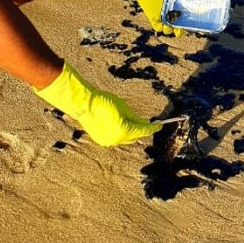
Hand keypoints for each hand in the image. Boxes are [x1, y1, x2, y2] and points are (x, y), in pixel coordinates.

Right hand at [36, 62, 160, 146]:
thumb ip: (135, 118)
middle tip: (147, 123)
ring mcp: (108, 141)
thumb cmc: (104, 101)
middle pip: (134, 136)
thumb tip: (143, 124)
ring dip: (130, 132)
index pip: (143, 130)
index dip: (152, 127)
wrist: (84, 104)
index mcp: (124, 130)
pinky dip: (120, 133)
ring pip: (125, 138)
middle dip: (141, 129)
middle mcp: (116, 139)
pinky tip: (120, 125)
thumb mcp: (124, 107)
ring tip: (132, 122)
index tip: (159, 125)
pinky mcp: (101, 140)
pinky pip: (115, 138)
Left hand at [122, 0, 204, 35]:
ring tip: (169, 27)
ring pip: (167, 28)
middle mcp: (170, 12)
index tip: (191, 27)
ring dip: (169, 30)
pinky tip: (161, 25)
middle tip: (179, 31)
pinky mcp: (152, 15)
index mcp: (178, 6)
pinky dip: (159, 27)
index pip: (185, 19)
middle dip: (179, 31)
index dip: (188, 25)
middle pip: (176, 26)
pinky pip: (156, 25)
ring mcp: (161, 14)